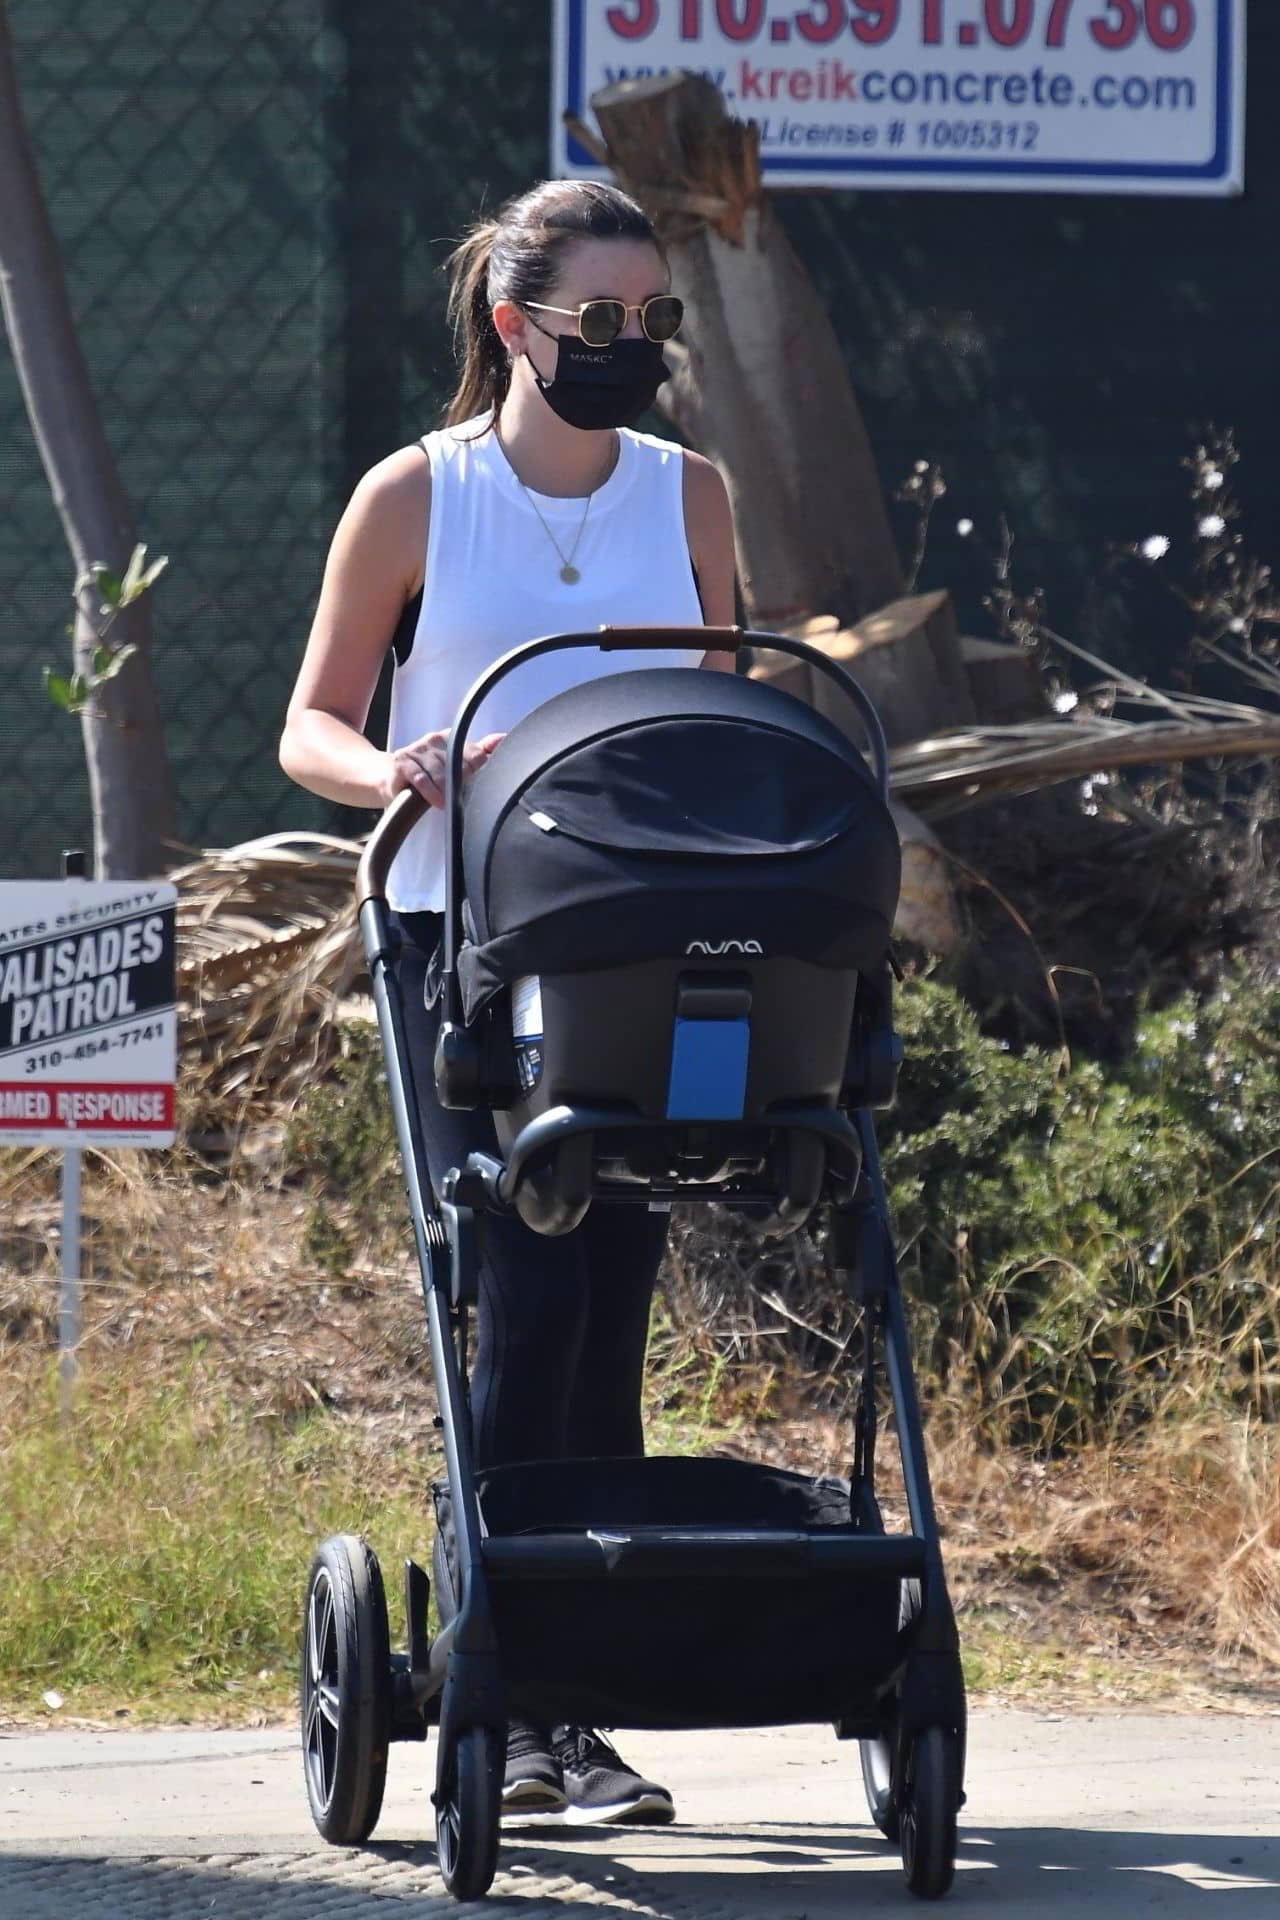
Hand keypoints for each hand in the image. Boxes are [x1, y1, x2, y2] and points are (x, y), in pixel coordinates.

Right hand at [381, 730, 503, 808]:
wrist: (386, 776)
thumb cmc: (425, 772)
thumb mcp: (451, 761)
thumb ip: (478, 751)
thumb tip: (503, 740)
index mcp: (450, 738)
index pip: (475, 754)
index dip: (479, 772)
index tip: (478, 785)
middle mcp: (434, 740)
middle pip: (459, 765)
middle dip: (464, 783)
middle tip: (465, 796)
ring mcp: (417, 750)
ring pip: (441, 773)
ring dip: (447, 791)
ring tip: (450, 803)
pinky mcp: (402, 763)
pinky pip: (421, 779)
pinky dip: (431, 792)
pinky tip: (437, 802)